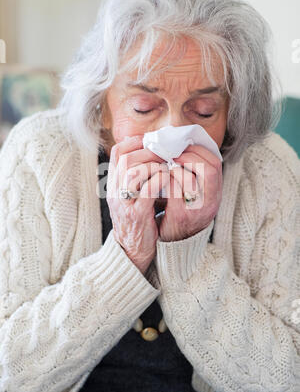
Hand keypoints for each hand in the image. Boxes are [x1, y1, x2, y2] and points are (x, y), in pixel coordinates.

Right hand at [106, 135, 169, 273]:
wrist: (132, 251)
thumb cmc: (137, 220)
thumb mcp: (130, 195)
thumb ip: (136, 177)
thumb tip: (151, 153)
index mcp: (114, 184)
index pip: (118, 152)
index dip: (136, 141)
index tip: (153, 140)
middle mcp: (115, 191)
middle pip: (125, 158)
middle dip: (148, 150)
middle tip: (165, 151)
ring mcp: (125, 203)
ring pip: (134, 171)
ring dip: (155, 163)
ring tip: (168, 164)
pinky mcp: (137, 214)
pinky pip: (148, 190)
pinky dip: (160, 180)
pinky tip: (169, 179)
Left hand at [158, 145, 222, 241]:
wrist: (174, 243)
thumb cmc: (183, 212)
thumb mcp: (197, 195)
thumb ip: (195, 175)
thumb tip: (183, 146)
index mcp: (216, 193)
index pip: (215, 163)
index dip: (199, 150)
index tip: (184, 146)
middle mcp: (211, 201)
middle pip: (208, 169)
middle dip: (189, 156)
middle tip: (174, 154)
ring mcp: (197, 209)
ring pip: (190, 178)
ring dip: (175, 167)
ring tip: (166, 165)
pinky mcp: (180, 215)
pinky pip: (173, 191)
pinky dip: (165, 180)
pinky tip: (158, 178)